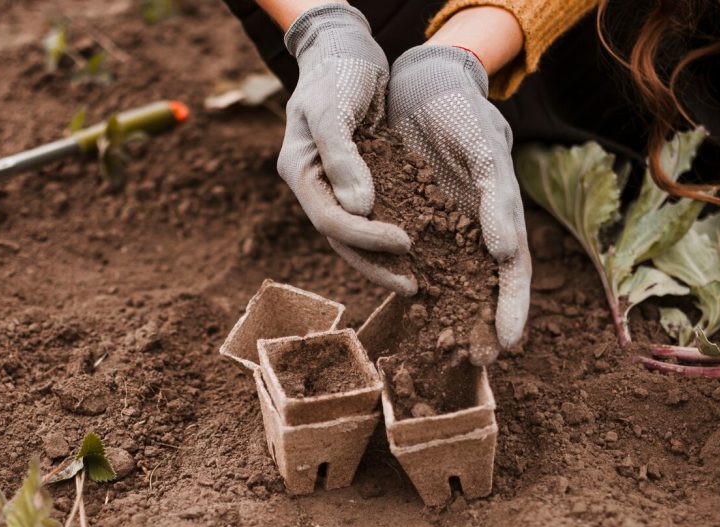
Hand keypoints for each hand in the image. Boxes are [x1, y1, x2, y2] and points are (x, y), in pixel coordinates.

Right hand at [276, 4, 413, 290]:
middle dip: (376, 263)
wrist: (345, 47)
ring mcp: (333, 183)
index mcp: (300, 171)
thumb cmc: (336, 71)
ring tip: (415, 282)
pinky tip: (419, 247)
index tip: (406, 241)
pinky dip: (391, 231)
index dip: (367, 236)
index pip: (330, 220)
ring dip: (383, 258)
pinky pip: (373, 213)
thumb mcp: (334, 110)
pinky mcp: (357, 178)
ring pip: (356, 233)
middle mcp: (314, 184)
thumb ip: (342, 159)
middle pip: (341, 238)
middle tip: (413, 287)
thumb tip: (359, 208)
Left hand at [387, 45, 531, 347]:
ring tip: (446, 349)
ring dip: (448, 313)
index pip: (512, 270)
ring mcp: (438, 226)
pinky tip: (405, 304)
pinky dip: (408, 281)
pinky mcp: (405, 218)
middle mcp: (470, 227)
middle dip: (482, 322)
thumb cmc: (462, 112)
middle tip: (480, 362)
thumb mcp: (485, 149)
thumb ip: (496, 197)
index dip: (513, 306)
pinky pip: (407, 257)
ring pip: (446, 277)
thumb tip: (503, 251)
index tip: (508, 342)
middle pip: (482, 284)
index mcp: (499, 213)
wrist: (418, 85)